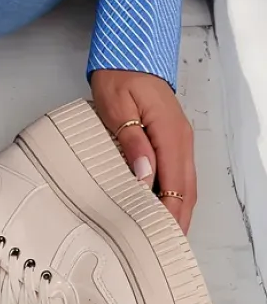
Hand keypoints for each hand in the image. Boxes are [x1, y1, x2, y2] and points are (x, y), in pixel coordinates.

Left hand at [90, 69, 195, 233]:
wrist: (129, 54)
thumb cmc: (120, 76)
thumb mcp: (117, 106)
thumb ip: (131, 141)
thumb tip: (144, 176)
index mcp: (170, 133)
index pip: (175, 185)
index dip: (169, 214)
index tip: (158, 238)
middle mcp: (181, 140)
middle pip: (186, 191)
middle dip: (177, 221)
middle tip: (162, 249)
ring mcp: (180, 140)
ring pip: (185, 185)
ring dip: (177, 211)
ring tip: (162, 238)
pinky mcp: (172, 140)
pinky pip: (178, 174)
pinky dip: (173, 196)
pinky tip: (160, 209)